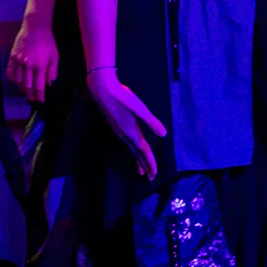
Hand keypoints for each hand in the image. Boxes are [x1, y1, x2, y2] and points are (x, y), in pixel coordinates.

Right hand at [8, 16, 58, 103]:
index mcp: (40, 65)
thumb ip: (53, 71)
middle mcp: (28, 65)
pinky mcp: (12, 56)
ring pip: (19, 81)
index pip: (39, 86)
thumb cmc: (47, 41)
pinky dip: (13, 79)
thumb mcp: (55, 55)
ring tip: (26, 93)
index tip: (40, 103)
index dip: (39, 97)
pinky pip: (10, 72)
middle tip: (32, 101)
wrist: (35, 26)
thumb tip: (50, 84)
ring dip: (22, 89)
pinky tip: (17, 81)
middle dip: (30, 96)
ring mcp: (19, 61)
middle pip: (28, 86)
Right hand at [86, 66, 166, 180]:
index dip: (150, 163)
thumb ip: (151, 122)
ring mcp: (119, 131)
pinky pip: (126, 144)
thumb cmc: (122, 98)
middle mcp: (125, 135)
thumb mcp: (140, 109)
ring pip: (131, 150)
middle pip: (137, 154)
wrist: (102, 90)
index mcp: (132, 132)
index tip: (154, 174)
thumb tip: (163, 135)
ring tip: (141, 170)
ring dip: (137, 160)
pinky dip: (132, 151)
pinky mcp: (116, 126)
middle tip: (150, 177)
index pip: (144, 152)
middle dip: (144, 165)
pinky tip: (132, 149)